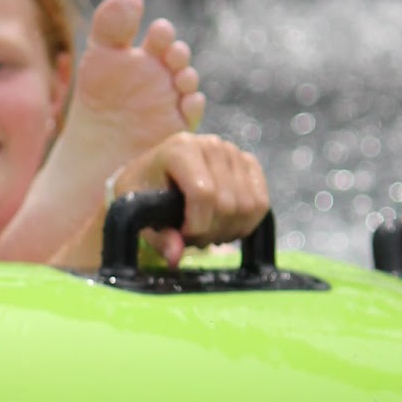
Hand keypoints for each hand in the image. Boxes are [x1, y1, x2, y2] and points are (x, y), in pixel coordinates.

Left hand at [110, 133, 267, 266]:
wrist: (155, 172)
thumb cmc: (146, 192)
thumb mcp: (140, 213)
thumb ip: (159, 236)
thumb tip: (176, 256)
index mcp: (181, 149)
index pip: (204, 194)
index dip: (197, 226)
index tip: (182, 235)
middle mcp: (211, 144)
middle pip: (228, 203)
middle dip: (211, 232)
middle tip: (194, 237)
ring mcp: (233, 152)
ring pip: (249, 206)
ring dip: (229, 230)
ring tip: (208, 230)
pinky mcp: (249, 163)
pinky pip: (261, 203)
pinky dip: (247, 223)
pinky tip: (226, 225)